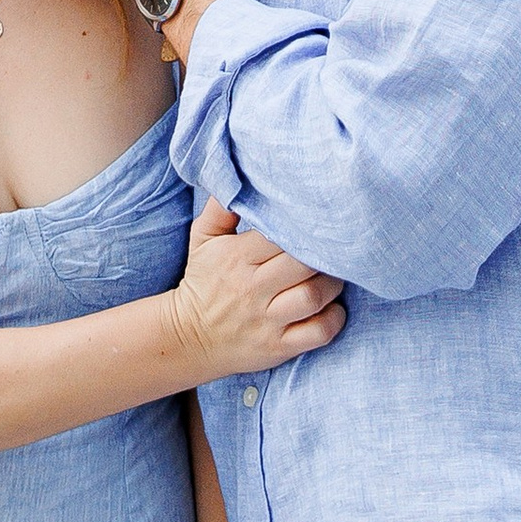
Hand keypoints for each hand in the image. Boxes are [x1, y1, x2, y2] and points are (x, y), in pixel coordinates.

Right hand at [170, 194, 345, 381]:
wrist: (186, 338)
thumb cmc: (202, 282)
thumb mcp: (202, 239)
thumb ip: (221, 207)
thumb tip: (239, 174)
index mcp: (237, 258)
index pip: (280, 235)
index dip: (305, 227)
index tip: (318, 221)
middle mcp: (253, 289)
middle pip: (304, 264)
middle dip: (326, 254)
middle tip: (335, 248)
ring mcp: (267, 320)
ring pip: (314, 296)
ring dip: (333, 285)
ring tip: (334, 275)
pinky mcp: (278, 347)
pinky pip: (318, 333)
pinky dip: (334, 319)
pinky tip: (333, 307)